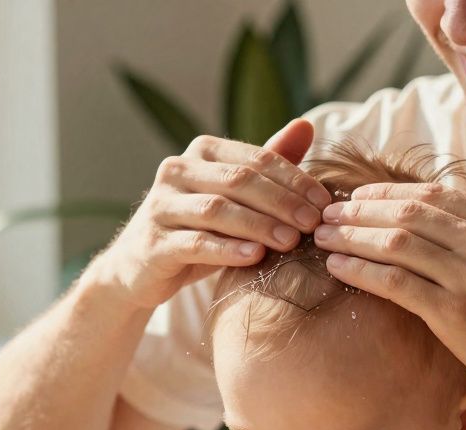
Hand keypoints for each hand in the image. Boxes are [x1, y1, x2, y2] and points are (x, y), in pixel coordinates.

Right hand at [97, 119, 332, 308]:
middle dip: (282, 202)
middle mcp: (177, 170)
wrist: (141, 268)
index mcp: (201, 151)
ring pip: (217, 210)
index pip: (256, 159)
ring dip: (259, 225)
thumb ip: (268, 164)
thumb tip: (306, 126)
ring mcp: (161, 205)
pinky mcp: (153, 243)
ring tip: (291, 241)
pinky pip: (195, 243)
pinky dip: (227, 249)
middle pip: (239, 180)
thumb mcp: (236, 197)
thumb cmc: (199, 228)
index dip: (294, 180)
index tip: (324, 204)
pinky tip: (255, 257)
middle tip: (314, 224)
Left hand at [315, 150, 465, 411]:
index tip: (356, 197)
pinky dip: (361, 271)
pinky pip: (395, 284)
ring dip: (351, 237)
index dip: (387, 192)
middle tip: (325, 212)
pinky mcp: (455, 314)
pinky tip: (337, 268)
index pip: (431, 193)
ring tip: (321, 236)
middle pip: (407, 213)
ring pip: (395, 243)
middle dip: (359, 210)